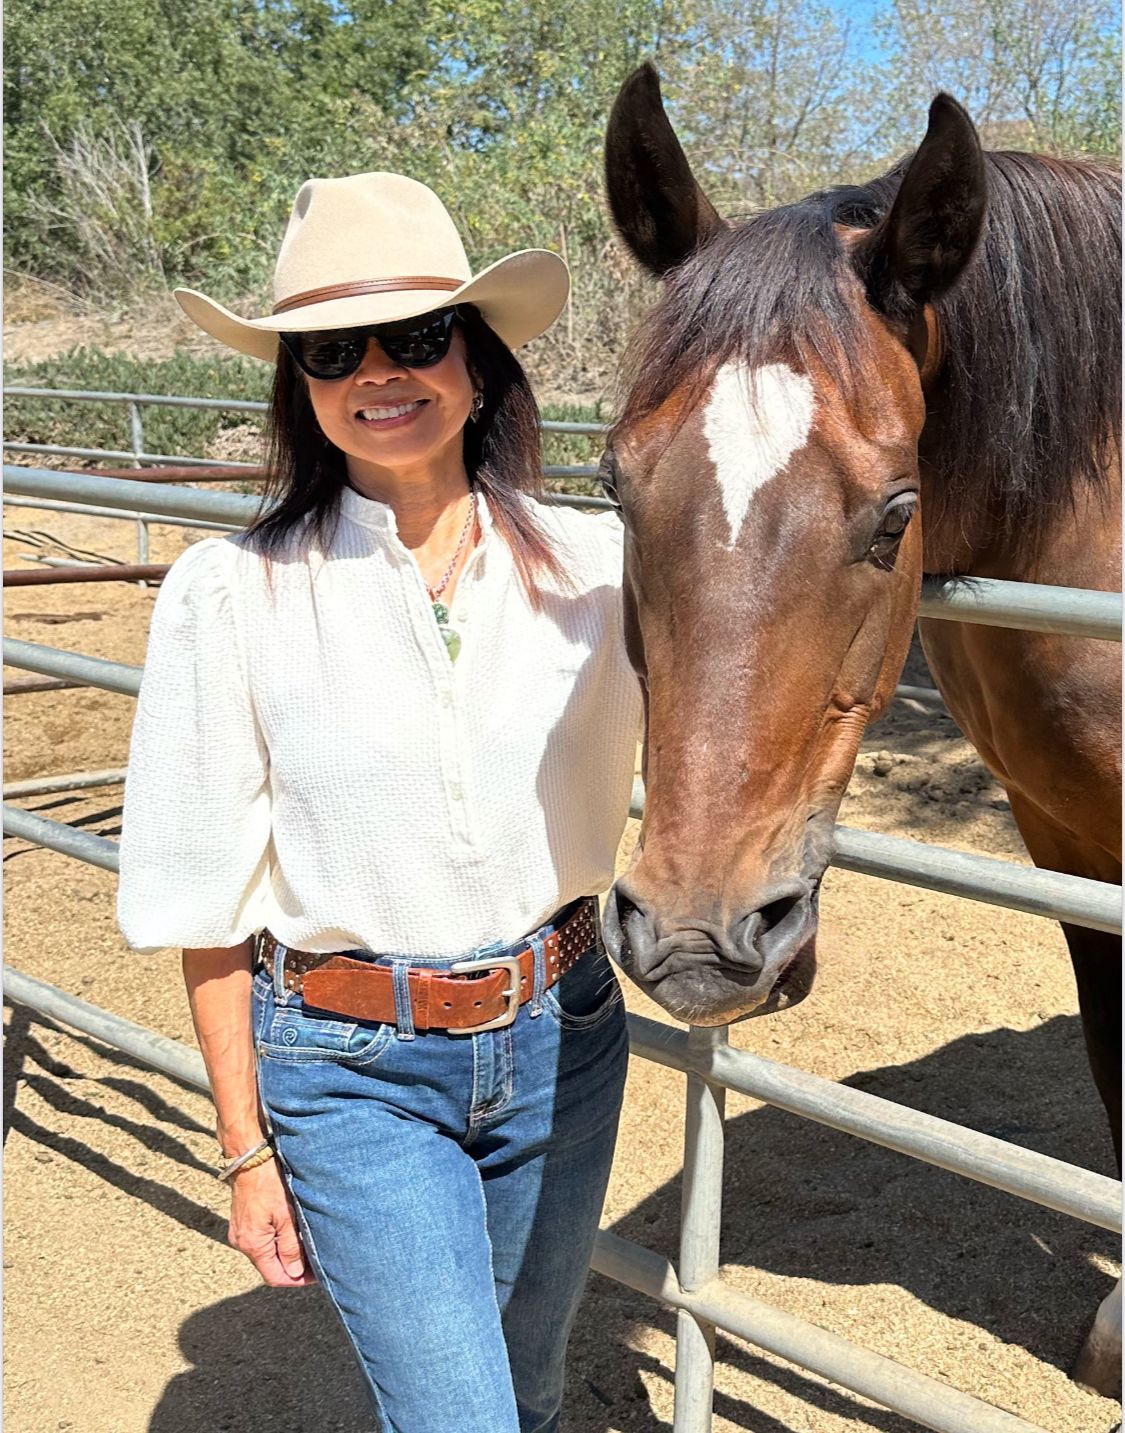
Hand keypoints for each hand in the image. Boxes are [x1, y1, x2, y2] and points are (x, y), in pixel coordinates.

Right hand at [227, 1156, 316, 1286]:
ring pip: (266, 1253)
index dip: (296, 1279)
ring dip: (285, 1254)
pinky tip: (291, 1234)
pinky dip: (277, 1242)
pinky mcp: (243, 1222)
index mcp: (253, 1245)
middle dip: (293, 1267)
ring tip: (306, 1247)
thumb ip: (290, 1247)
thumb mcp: (286, 1216)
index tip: (315, 1274)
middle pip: (270, 1267)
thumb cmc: (269, 1184)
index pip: (274, 1276)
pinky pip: (261, 1241)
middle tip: (315, 1261)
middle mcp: (242, 1243)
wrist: (250, 1159)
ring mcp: (241, 1233)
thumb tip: (295, 1273)